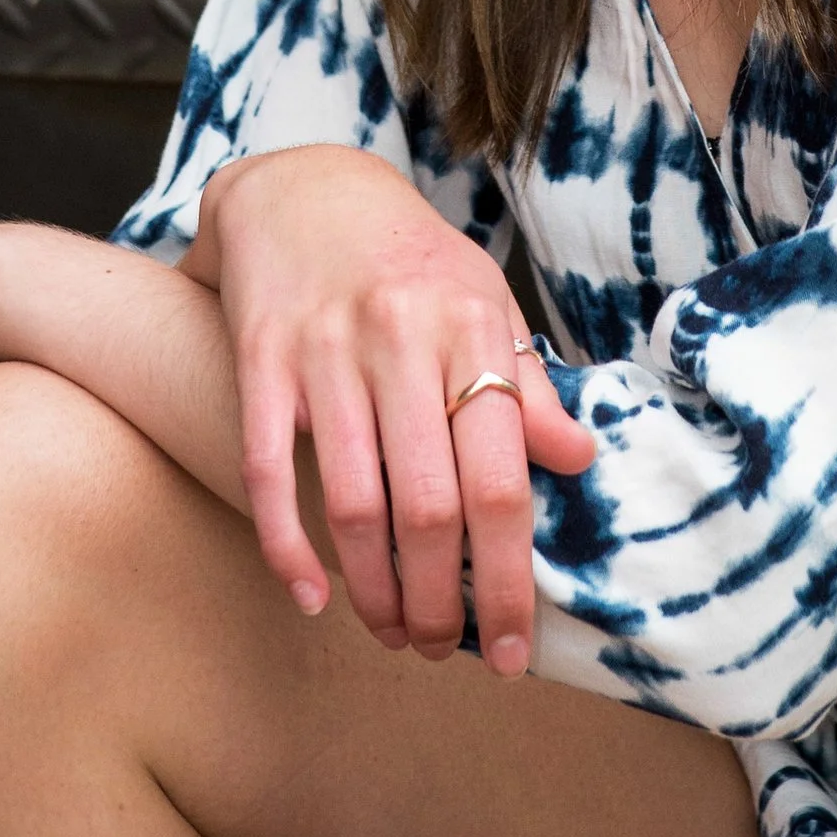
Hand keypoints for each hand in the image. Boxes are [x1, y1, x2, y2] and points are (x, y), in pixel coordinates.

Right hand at [191, 148, 591, 676]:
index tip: (518, 647)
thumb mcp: (483, 301)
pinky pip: (271, 472)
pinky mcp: (260, 360)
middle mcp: (401, 339)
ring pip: (355, 504)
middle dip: (442, 603)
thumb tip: (577, 462)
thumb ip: (526, 385)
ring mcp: (325, 351)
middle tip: (447, 650)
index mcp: (471, 327)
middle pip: (431, 507)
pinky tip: (311, 595)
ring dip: (376, 592)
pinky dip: (289, 546)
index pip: (502, 479)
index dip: (510, 578)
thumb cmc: (409, 259)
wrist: (301, 186)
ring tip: (394, 633)